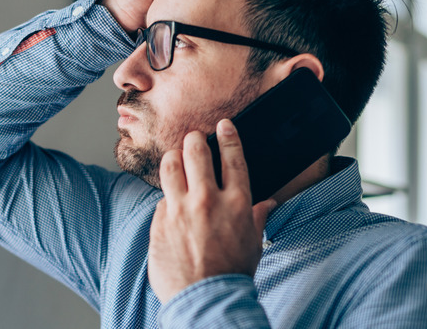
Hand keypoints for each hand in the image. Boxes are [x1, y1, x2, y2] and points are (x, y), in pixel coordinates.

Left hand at [148, 119, 277, 303]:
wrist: (206, 300)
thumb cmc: (233, 273)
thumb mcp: (253, 242)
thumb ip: (257, 217)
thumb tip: (268, 204)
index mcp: (236, 202)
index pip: (232, 156)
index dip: (227, 135)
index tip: (223, 125)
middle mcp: (207, 200)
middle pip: (195, 151)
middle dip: (194, 139)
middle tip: (194, 140)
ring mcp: (180, 210)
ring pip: (170, 165)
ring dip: (174, 158)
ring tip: (176, 160)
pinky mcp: (159, 222)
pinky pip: (161, 198)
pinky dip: (167, 197)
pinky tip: (172, 203)